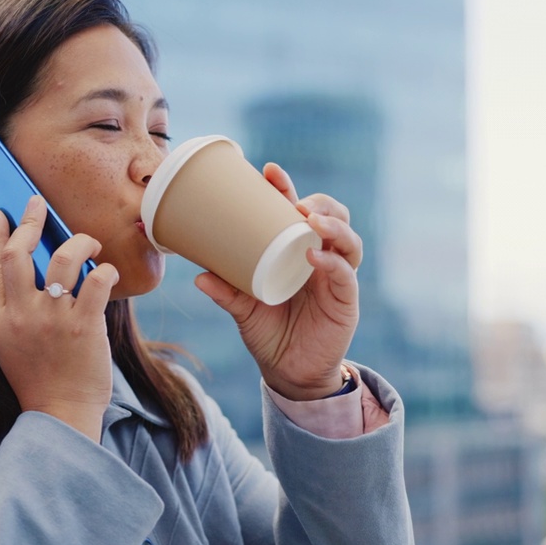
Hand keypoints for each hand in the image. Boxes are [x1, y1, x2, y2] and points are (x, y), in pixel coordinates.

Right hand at [0, 196, 119, 440]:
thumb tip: (23, 274)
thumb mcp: (8, 344)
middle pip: (19, 254)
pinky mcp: (83, 326)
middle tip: (38, 205)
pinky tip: (107, 274)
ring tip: (88, 245)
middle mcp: (20, 316)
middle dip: (29, 222)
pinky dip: (105, 271)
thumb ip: (11, 310)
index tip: (1, 213)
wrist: (61, 415)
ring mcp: (51, 320)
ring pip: (62, 258)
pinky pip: (97, 281)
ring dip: (79, 243)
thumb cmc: (39, 379)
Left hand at [194, 163, 360, 400]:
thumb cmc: (268, 332)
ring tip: (310, 220)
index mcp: (295, 251)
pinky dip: (333, 261)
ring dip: (332, 224)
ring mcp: (335, 277)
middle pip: (332, 217)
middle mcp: (320, 258)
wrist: (288, 373)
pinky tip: (315, 255)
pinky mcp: (345, 300)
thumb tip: (198, 276)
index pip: (296, 211)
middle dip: (319, 202)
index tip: (269, 171)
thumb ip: (226, 292)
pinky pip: (345, 274)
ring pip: (347, 239)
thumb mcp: (242, 310)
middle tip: (296, 201)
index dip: (286, 189)